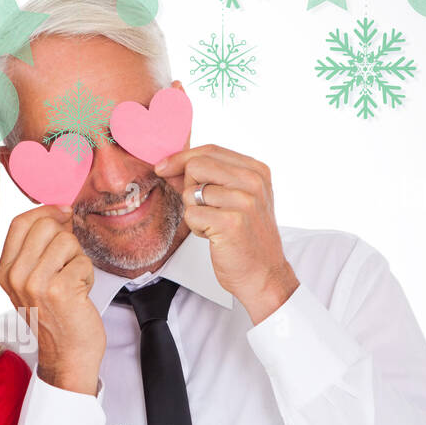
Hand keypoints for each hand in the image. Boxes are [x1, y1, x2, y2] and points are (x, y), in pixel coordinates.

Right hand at [0, 205, 103, 395]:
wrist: (67, 354)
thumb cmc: (56, 317)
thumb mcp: (34, 282)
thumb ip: (39, 248)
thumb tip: (59, 212)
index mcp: (5, 271)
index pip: (20, 223)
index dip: (46, 211)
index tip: (64, 215)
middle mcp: (15, 277)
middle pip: (45, 226)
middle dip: (66, 238)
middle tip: (68, 263)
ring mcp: (35, 283)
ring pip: (67, 241)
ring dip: (78, 259)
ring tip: (73, 281)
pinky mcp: (59, 290)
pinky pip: (82, 261)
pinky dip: (88, 275)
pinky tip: (79, 294)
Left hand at [154, 145, 298, 324]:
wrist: (263, 274)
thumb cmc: (245, 238)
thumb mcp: (234, 199)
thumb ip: (206, 178)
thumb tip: (167, 165)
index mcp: (257, 170)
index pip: (210, 150)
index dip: (181, 158)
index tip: (162, 167)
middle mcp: (253, 181)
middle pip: (196, 166)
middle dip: (188, 188)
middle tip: (204, 209)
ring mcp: (244, 201)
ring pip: (190, 192)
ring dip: (194, 212)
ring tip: (214, 225)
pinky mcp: (231, 222)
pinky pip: (191, 214)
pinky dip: (196, 227)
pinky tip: (213, 235)